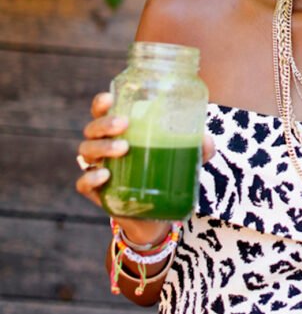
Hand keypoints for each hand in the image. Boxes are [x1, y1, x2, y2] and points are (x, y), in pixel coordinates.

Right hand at [75, 90, 215, 246]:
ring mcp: (97, 168)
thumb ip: (198, 147)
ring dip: (103, 146)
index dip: (101, 103)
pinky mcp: (96, 192)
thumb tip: (206, 140)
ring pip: (86, 151)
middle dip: (104, 123)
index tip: (110, 99)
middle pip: (92, 128)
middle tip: (124, 124)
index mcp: (120, 131)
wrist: (156, 214)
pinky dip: (90, 177)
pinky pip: (83, 182)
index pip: (102, 111)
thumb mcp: (184, 157)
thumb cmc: (165, 172)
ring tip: (124, 149)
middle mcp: (103, 146)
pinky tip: (105, 174)